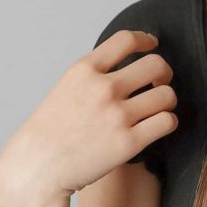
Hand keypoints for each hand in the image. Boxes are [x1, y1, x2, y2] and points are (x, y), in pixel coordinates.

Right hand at [0, 30, 176, 206]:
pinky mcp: (129, 142)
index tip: (152, 45)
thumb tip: (126, 66)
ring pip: (167, 95)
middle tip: (160, 83)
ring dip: (167, 101)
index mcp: (84, 70)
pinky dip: (167, 122)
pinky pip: (167, 121)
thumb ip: (94, 75)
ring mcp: (117, 116)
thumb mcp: (66, 88)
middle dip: (163, 73)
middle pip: (156, 64)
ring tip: (158, 108)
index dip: (145, 40)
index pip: (126, 39)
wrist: (38, 166)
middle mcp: (103, 89)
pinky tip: (157, 125)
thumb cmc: (51, 131)